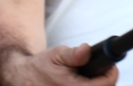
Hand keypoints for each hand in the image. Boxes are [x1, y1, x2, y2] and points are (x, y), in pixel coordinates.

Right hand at [0, 43, 117, 85]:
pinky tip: (80, 83)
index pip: (106, 85)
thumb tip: (85, 50)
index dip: (110, 73)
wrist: (22, 79)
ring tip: (86, 77)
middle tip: (98, 71)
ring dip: (95, 84)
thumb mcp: (57, 55)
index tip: (108, 66)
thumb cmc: (41, 67)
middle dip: (103, 81)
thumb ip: (73, 54)